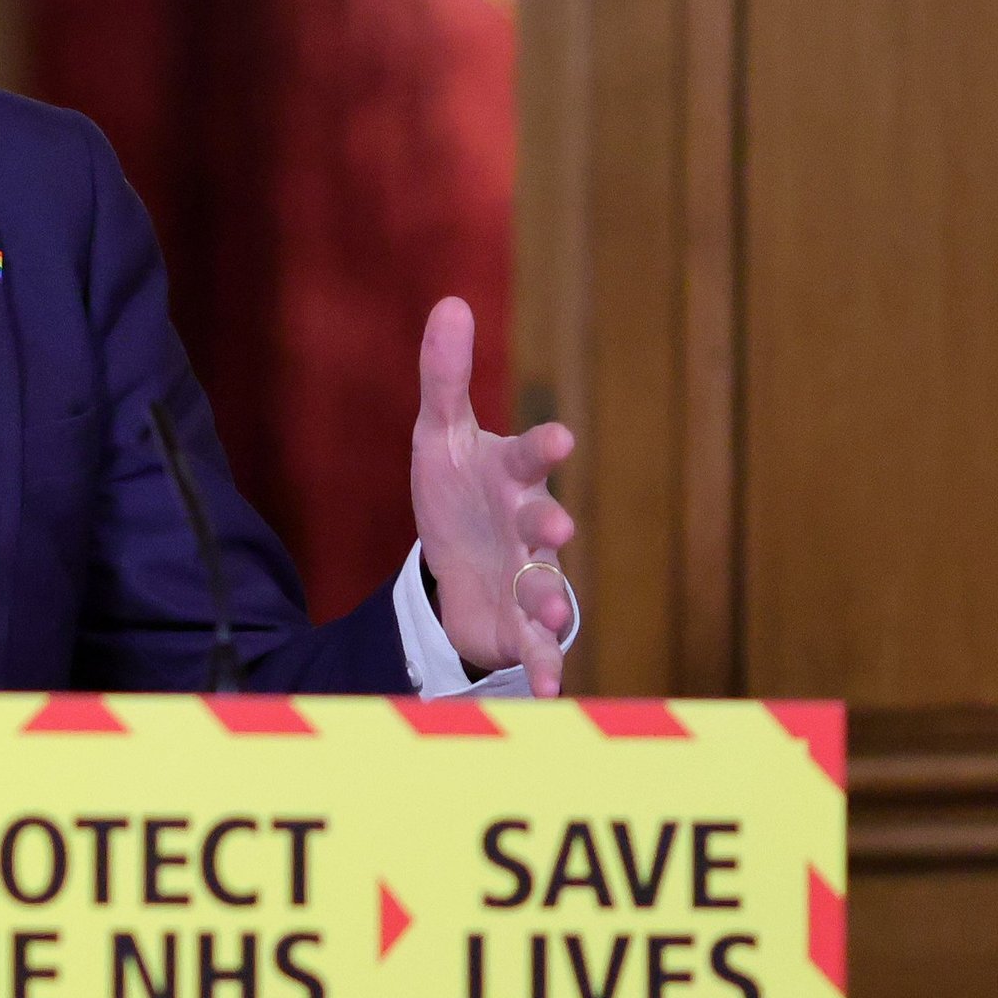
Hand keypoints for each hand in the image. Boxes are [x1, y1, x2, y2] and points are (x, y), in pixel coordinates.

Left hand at [409, 298, 579, 695]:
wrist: (459, 561)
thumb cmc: (458, 491)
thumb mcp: (439, 435)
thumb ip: (443, 377)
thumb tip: (449, 302)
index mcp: (509, 476)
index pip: (526, 457)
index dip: (542, 447)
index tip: (558, 438)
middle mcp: (529, 524)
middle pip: (543, 521)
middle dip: (549, 520)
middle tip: (556, 523)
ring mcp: (530, 574)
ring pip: (549, 585)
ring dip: (554, 598)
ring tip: (555, 612)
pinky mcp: (519, 622)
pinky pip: (537, 646)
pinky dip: (547, 667)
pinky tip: (551, 694)